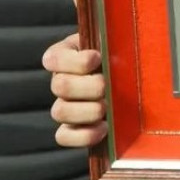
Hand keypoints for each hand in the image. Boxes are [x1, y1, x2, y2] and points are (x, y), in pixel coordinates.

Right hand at [42, 33, 107, 147]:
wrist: (126, 76)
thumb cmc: (118, 54)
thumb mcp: (112, 43)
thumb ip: (109, 44)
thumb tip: (113, 53)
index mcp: (64, 56)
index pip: (53, 59)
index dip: (75, 61)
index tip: (98, 58)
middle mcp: (59, 80)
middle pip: (59, 86)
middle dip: (88, 86)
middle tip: (106, 86)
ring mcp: (63, 105)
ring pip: (59, 112)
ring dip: (87, 110)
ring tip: (106, 107)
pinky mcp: (70, 128)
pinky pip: (63, 137)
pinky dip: (84, 135)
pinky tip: (104, 127)